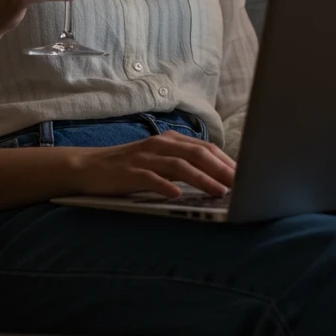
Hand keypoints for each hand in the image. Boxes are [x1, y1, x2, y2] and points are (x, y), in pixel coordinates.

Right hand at [73, 131, 237, 198]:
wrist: (89, 167)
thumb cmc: (129, 167)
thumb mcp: (158, 160)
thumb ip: (182, 164)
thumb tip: (215, 178)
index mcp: (170, 140)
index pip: (205, 148)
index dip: (227, 161)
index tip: (245, 175)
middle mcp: (160, 145)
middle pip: (197, 154)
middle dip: (221, 169)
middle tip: (241, 184)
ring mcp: (145, 158)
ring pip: (179, 166)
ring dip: (202, 179)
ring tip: (219, 192)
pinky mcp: (130, 173)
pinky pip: (151, 178)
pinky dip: (165, 186)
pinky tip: (177, 195)